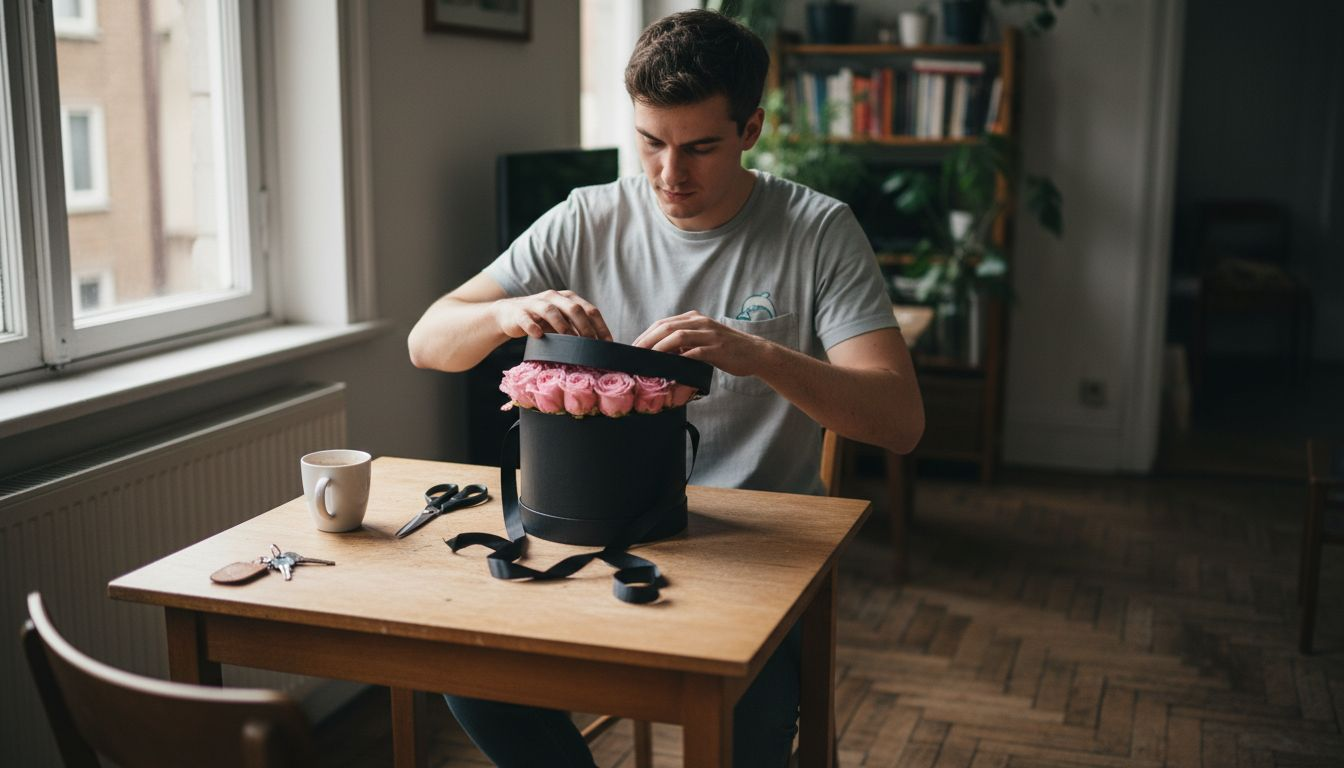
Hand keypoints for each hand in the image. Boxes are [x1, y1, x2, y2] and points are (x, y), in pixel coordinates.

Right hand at [490, 290, 612, 340]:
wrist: (509, 315)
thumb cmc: (541, 321)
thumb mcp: (561, 322)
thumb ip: (577, 328)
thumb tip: (599, 348)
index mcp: (568, 298)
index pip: (589, 309)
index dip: (600, 326)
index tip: (607, 343)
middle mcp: (553, 297)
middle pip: (573, 308)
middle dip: (585, 327)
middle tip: (591, 345)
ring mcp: (535, 303)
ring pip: (551, 311)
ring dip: (562, 326)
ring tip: (569, 341)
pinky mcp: (519, 312)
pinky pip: (526, 318)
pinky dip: (533, 327)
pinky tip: (538, 336)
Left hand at [632, 311, 768, 376]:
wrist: (754, 353)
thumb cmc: (726, 349)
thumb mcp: (703, 340)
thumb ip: (684, 343)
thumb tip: (660, 354)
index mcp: (694, 318)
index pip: (663, 323)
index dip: (646, 335)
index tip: (633, 348)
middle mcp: (700, 322)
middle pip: (667, 327)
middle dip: (647, 340)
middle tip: (633, 354)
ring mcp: (710, 335)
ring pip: (678, 336)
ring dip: (659, 347)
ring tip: (646, 359)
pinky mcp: (718, 349)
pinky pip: (695, 352)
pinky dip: (680, 358)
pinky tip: (670, 367)